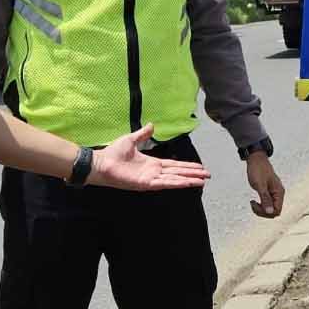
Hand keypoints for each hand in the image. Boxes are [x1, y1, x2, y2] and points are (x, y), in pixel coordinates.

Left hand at [90, 125, 209, 191]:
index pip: (174, 165)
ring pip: (174, 180)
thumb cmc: (113, 153)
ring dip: (188, 180)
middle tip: (207, 176)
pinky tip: (186, 184)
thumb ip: (143, 134)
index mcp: (152, 163)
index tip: (199, 167)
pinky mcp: (145, 184)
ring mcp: (150, 179)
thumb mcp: (131, 140)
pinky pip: (164, 183)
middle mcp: (154, 172)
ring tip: (202, 181)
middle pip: (178, 173)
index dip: (187, 166)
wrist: (101, 162)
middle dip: (192, 174)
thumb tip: (151, 125)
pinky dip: (176, 183)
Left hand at [244, 149, 285, 218]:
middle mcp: (279, 194)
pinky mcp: (269, 193)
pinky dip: (260, 205)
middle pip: (274, 212)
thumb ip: (265, 199)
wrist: (256, 159)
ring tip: (252, 203)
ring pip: (270, 209)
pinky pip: (267, 204)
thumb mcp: (260, 185)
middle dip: (263, 211)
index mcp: (279, 192)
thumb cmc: (258, 170)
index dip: (266, 212)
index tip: (256, 204)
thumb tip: (270, 212)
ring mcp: (274, 194)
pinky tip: (254, 202)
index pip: (277, 211)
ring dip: (261, 209)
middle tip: (253, 204)